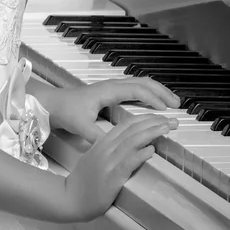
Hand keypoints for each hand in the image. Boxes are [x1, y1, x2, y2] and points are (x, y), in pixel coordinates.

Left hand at [45, 77, 179, 142]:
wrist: (51, 103)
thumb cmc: (66, 111)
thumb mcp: (82, 126)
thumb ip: (98, 136)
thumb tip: (116, 146)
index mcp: (108, 91)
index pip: (137, 90)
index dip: (154, 99)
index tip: (168, 110)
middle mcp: (111, 86)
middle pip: (142, 82)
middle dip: (161, 91)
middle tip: (178, 104)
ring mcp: (110, 88)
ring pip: (138, 83)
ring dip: (156, 90)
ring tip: (171, 102)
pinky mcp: (108, 93)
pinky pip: (133, 89)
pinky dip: (147, 93)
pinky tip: (152, 103)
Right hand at [64, 113, 177, 220]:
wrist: (71, 197)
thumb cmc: (83, 180)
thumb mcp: (93, 157)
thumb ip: (108, 148)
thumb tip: (127, 144)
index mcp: (102, 142)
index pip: (125, 125)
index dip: (144, 118)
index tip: (159, 116)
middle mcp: (105, 148)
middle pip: (131, 130)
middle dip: (152, 122)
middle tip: (171, 120)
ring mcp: (108, 162)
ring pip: (131, 142)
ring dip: (151, 133)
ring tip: (166, 128)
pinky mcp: (111, 177)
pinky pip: (128, 163)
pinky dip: (140, 154)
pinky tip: (151, 149)